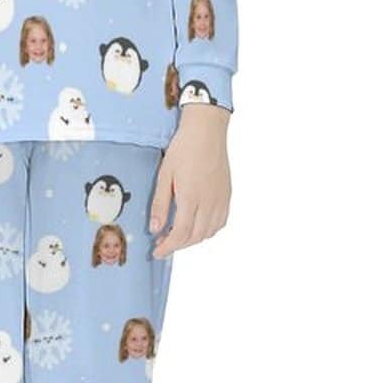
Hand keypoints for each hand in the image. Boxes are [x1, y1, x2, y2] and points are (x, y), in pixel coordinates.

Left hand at [149, 104, 231, 256]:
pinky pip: (220, 222)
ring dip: (192, 239)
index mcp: (191, 197)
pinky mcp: (227, 195)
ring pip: (209, 232)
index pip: (180, 234)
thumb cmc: (184, 148)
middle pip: (195, 237)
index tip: (157, 252)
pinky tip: (197, 225)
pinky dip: (208, 230)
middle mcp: (209, 202)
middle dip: (178, 245)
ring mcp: (221, 199)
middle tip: (162, 244)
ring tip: (177, 235)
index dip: (168, 247)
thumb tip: (155, 228)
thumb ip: (160, 204)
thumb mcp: (164, 174)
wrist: (207, 130)